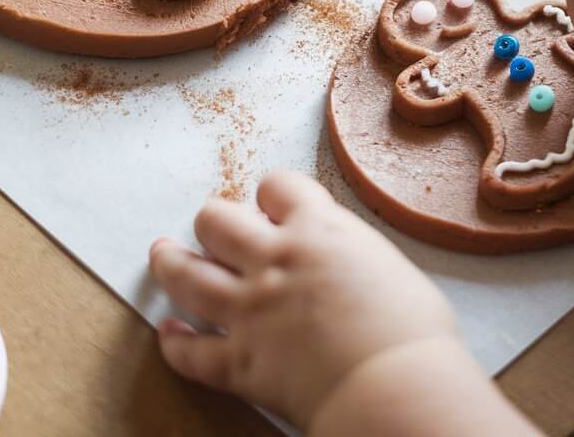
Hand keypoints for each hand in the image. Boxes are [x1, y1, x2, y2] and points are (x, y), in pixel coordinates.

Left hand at [149, 172, 457, 429]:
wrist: (394, 387)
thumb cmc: (411, 331)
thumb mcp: (388, 265)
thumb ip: (352, 254)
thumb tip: (347, 263)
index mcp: (318, 229)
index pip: (277, 187)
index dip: (271, 192)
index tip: (270, 203)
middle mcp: (274, 260)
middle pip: (217, 220)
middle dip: (213, 221)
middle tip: (214, 227)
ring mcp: (250, 310)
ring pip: (187, 274)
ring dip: (169, 262)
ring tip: (161, 254)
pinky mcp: (240, 363)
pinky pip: (192, 352)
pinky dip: (175, 343)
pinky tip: (167, 333)